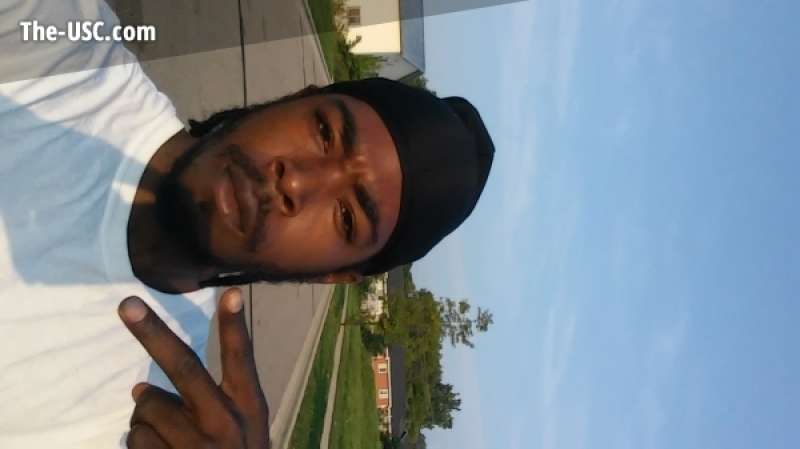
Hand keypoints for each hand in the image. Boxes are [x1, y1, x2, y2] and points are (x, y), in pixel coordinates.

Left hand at [118, 288, 269, 448]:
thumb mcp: (245, 430)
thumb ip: (207, 404)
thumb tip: (138, 390)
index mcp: (247, 408)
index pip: (241, 360)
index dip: (235, 326)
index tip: (231, 292)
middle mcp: (222, 423)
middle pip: (181, 367)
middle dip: (151, 332)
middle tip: (125, 304)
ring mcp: (193, 446)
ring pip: (146, 409)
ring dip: (146, 420)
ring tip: (169, 440)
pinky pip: (133, 440)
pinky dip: (139, 445)